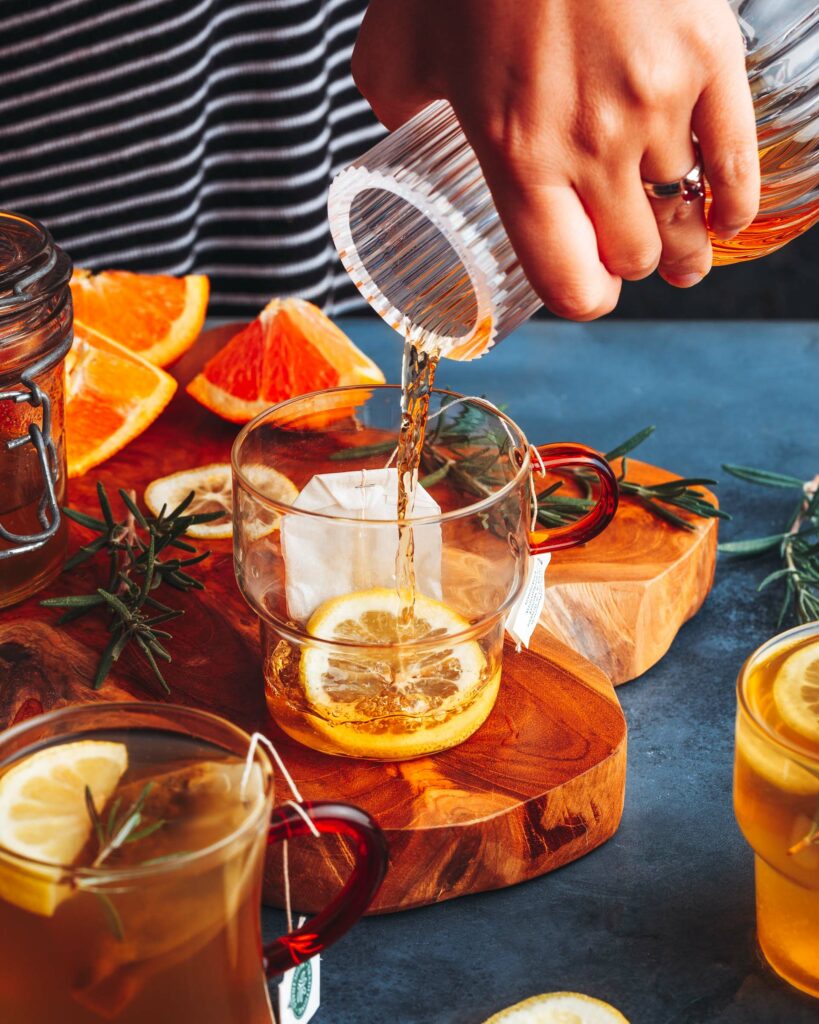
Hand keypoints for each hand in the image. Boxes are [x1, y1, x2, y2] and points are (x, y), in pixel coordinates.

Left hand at [352, 0, 759, 319]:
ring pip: (685, 217)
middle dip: (628, 267)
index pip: (569, 281)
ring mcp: (658, 103)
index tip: (583, 292)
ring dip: (683, 246)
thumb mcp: (396, 46)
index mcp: (517, 157)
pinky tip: (722, 217)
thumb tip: (403, 128)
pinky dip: (732, 200)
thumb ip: (395, 104)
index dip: (581, 300)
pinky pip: (735, 159)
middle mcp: (593, 146)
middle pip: (632, 256)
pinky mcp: (709, 56)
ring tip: (681, 255)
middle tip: (622, 258)